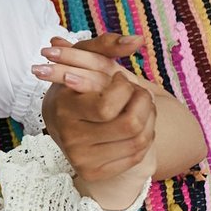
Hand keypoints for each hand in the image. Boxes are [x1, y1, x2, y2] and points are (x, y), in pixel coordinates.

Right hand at [35, 35, 157, 202]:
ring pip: (139, 140)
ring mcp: (82, 158)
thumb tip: (139, 39)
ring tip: (139, 106)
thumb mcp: (85, 59)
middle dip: (143, 103)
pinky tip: (136, 125)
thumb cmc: (78, 87)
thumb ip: (108, 44)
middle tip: (137, 92)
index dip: (124, 89)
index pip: (107, 106)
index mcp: (62, 109)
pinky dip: (145, 136)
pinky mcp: (95, 171)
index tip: (120, 79)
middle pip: (129, 125)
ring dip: (149, 118)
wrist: (63, 122)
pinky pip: (137, 155)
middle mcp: (69, 137)